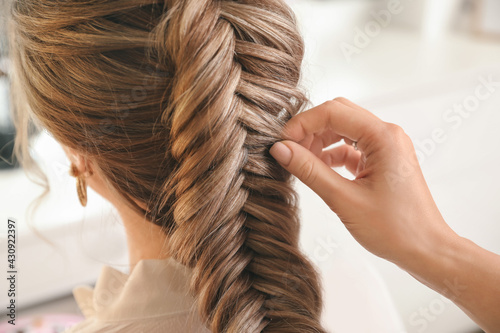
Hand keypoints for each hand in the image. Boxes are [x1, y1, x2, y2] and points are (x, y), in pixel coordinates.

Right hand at [270, 98, 456, 266]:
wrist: (426, 250)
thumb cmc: (395, 229)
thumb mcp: (344, 199)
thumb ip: (310, 171)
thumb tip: (280, 150)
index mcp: (383, 137)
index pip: (332, 112)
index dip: (302, 124)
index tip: (281, 143)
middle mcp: (387, 134)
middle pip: (338, 115)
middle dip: (309, 129)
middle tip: (287, 150)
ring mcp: (386, 146)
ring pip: (343, 129)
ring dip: (319, 141)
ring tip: (299, 161)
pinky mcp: (383, 160)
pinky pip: (351, 147)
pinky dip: (331, 154)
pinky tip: (316, 169)